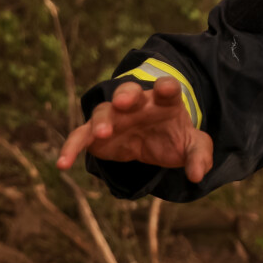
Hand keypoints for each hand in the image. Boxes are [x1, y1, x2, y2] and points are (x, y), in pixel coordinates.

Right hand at [56, 77, 213, 183]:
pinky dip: (70, 148)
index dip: (167, 87)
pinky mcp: (96, 134)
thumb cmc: (174, 137)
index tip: (166, 89)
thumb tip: (197, 176)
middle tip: (123, 102)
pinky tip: (63, 164)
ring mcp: (115, 116)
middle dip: (126, 95)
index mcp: (164, 100)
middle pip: (129, 91)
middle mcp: (137, 103)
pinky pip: (80, 137)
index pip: (167, 88)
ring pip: (103, 111)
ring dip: (101, 120)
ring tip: (102, 133)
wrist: (155, 141)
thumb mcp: (193, 146)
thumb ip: (199, 156)